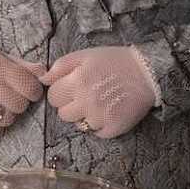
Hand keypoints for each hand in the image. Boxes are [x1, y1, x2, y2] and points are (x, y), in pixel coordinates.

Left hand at [39, 46, 158, 138]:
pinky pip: (97, 133)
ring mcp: (100, 116)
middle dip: (70, 105)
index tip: (72, 88)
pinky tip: (108, 111)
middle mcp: (86, 101)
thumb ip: (60, 66)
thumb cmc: (114, 60)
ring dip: (84, 116)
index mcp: (77, 81)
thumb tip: (42, 79)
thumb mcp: (85, 55)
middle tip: (85, 96)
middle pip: (63, 114)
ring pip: (78, 125)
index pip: (53, 97)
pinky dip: (100, 125)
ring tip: (98, 103)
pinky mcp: (114, 128)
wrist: (147, 72)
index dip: (61, 92)